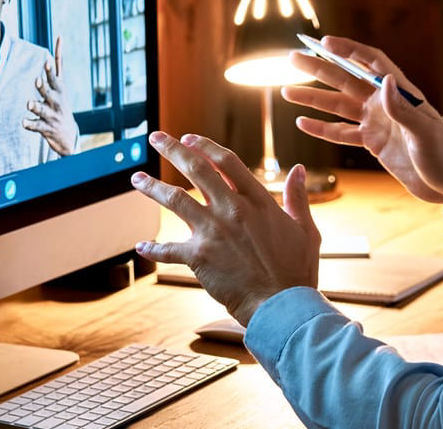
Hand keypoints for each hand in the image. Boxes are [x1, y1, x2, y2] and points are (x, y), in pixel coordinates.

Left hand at [23, 36, 79, 155]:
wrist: (68, 135)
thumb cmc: (60, 103)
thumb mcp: (61, 84)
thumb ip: (57, 63)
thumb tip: (60, 36)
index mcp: (59, 90)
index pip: (55, 78)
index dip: (50, 71)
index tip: (46, 62)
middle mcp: (56, 101)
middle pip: (49, 92)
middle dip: (43, 87)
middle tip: (37, 80)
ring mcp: (51, 115)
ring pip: (42, 109)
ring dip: (35, 106)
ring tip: (29, 103)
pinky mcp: (46, 128)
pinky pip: (36, 126)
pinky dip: (30, 124)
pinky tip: (24, 122)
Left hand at [131, 131, 320, 326]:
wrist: (283, 306)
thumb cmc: (297, 271)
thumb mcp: (306, 229)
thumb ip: (298, 197)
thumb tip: (299, 170)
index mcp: (258, 200)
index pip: (226, 161)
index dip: (205, 146)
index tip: (189, 138)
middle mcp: (232, 209)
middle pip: (196, 169)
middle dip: (172, 149)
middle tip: (156, 137)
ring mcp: (213, 231)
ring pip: (174, 199)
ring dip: (152, 187)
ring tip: (136, 178)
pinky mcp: (199, 257)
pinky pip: (168, 250)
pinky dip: (152, 249)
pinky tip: (141, 247)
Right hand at [282, 35, 442, 219]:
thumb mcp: (425, 134)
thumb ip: (403, 110)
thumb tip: (384, 81)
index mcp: (400, 94)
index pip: (371, 63)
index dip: (348, 50)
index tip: (324, 42)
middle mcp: (385, 104)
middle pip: (346, 80)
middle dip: (319, 68)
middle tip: (292, 58)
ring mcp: (378, 123)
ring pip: (338, 106)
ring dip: (313, 98)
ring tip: (286, 91)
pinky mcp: (373, 143)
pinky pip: (342, 133)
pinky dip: (322, 129)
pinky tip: (303, 123)